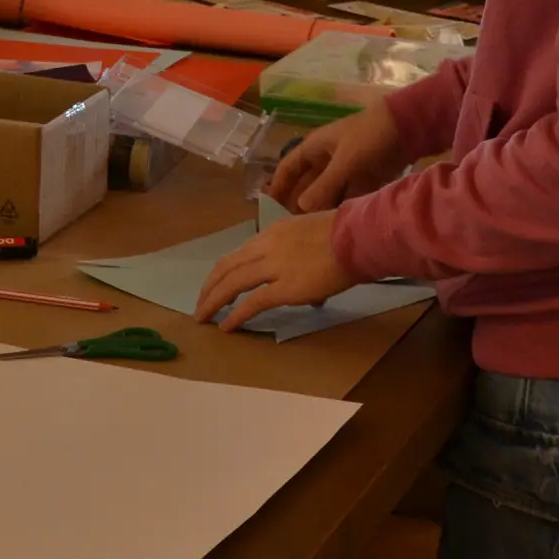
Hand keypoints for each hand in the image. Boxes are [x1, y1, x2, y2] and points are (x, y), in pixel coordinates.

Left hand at [193, 212, 360, 332]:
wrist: (357, 237)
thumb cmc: (346, 235)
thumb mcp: (313, 236)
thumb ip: (302, 258)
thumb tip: (309, 291)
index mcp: (273, 232)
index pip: (240, 252)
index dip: (224, 270)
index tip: (215, 283)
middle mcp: (266, 246)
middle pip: (227, 266)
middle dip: (210, 286)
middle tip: (200, 302)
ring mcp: (273, 267)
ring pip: (231, 283)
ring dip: (213, 300)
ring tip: (202, 316)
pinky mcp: (283, 288)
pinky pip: (251, 303)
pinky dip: (235, 315)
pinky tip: (226, 326)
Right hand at [264, 100, 410, 214]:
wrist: (408, 129)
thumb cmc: (369, 137)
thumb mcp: (345, 162)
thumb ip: (323, 186)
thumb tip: (300, 208)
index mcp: (315, 147)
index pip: (288, 168)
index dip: (277, 186)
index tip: (267, 207)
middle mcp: (326, 160)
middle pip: (306, 185)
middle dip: (298, 203)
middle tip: (290, 227)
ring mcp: (345, 171)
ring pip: (325, 193)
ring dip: (319, 209)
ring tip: (310, 232)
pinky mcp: (363, 180)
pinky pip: (345, 197)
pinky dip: (339, 209)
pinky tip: (334, 225)